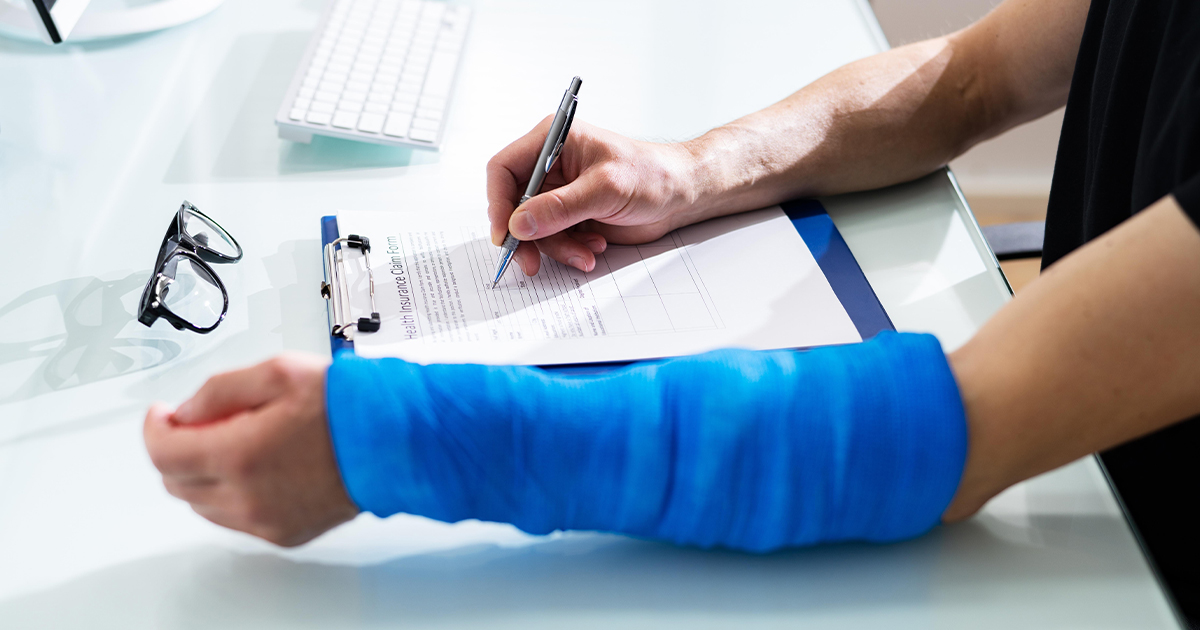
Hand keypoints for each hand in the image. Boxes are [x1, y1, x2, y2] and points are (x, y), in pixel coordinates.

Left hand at [143, 354, 358, 546]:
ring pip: (202, 505)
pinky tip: (259, 467)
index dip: (154, 428)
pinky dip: (233, 494)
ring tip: (237, 441)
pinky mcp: (284, 533)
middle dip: (177, 449)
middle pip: (176, 482)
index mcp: (239, 454)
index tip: (162, 415)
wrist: (396, 441)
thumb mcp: (278, 371)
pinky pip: (236, 519)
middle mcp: (247, 496)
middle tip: (198, 423)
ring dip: (204, 473)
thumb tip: (186, 410)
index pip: (162, 453)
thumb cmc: (350, 406)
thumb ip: (220, 390)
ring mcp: (264, 520)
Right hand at [487, 118, 704, 275]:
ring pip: (534, 229)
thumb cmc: (652, 175)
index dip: (498, 202)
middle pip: (514, 205)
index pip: (504, 169)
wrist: (681, 195)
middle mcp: (550, 166)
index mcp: (552, 141)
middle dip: (525, 236)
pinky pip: (553, 239)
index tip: (505, 234)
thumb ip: (561, 207)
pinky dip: (570, 250)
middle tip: (530, 263)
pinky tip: (594, 247)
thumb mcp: (605, 189)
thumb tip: (519, 224)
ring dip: (556, 247)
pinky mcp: (571, 216)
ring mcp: (559, 193)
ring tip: (586, 253)